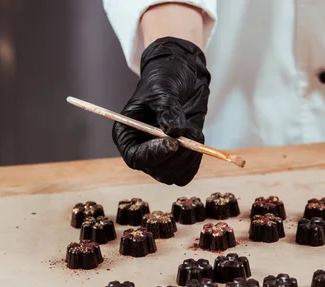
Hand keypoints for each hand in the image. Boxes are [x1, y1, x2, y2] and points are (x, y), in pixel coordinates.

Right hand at [112, 37, 210, 185]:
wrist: (181, 74)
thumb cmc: (164, 79)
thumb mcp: (163, 89)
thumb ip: (167, 110)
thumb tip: (173, 131)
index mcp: (127, 134)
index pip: (135, 158)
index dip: (153, 155)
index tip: (173, 144)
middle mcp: (142, 149)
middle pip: (156, 170)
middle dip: (176, 156)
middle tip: (188, 136)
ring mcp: (160, 156)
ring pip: (173, 175)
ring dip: (188, 156)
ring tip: (192, 130)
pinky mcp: (178, 157)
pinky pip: (187, 172)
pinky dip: (196, 159)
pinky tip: (197, 137)